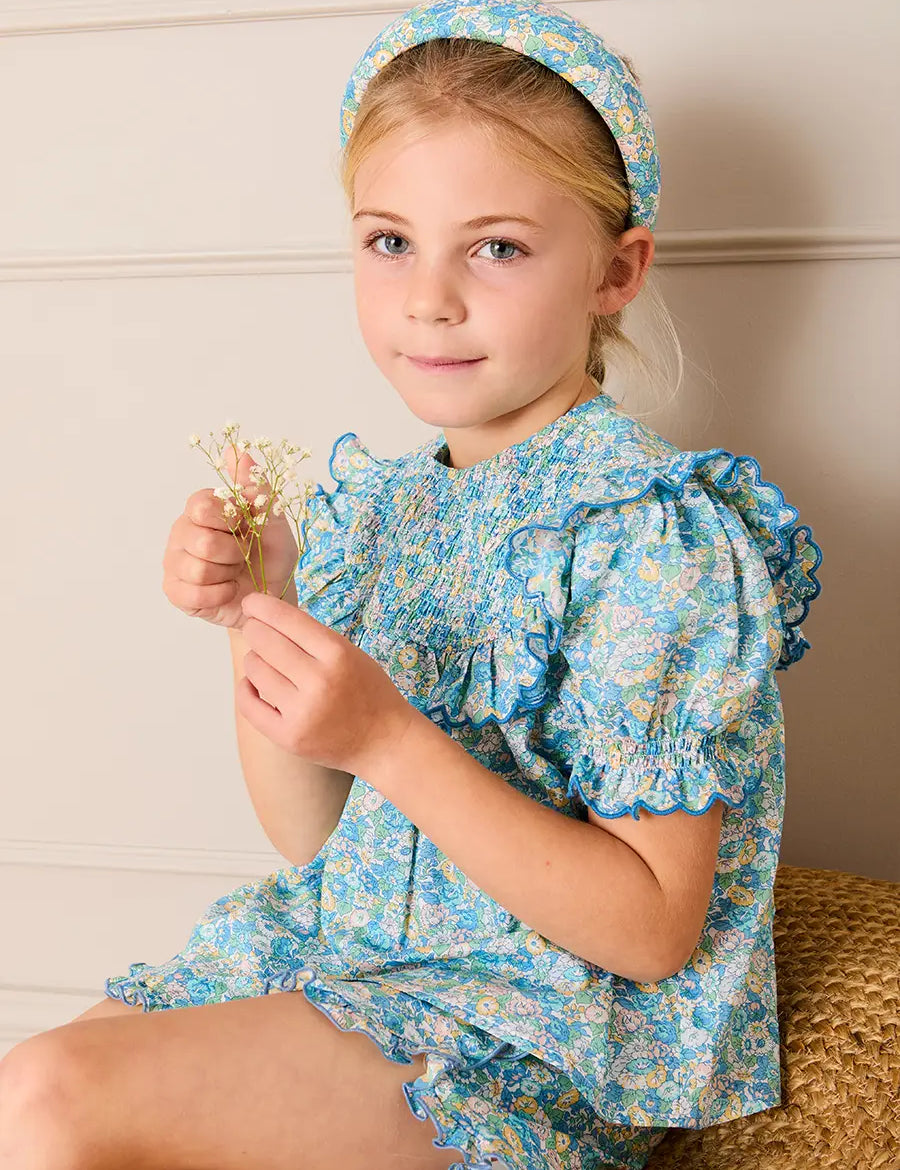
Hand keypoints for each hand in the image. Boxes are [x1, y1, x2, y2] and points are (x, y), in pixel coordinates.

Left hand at [237, 590, 417, 777]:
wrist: (384, 741)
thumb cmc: (368, 692)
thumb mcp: (351, 653)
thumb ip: (313, 638)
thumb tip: (268, 617)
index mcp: (338, 654)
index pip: (288, 620)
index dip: (262, 606)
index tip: (250, 602)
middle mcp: (319, 681)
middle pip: (264, 641)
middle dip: (254, 630)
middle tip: (255, 630)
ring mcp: (302, 712)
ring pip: (254, 669)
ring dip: (254, 660)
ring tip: (266, 662)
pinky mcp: (288, 737)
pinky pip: (248, 704)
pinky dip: (245, 688)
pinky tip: (254, 684)